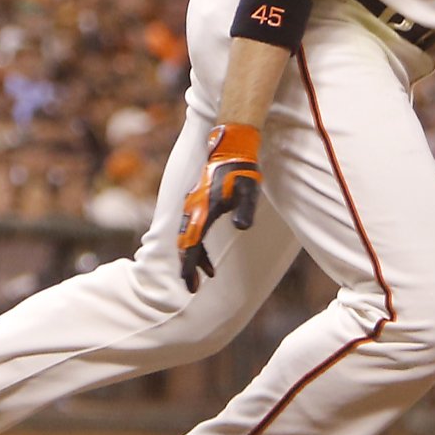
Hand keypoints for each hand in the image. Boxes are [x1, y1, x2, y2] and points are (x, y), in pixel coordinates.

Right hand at [177, 124, 261, 290]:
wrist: (231, 148)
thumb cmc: (242, 171)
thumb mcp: (249, 191)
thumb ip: (245, 210)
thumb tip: (242, 228)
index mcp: (203, 208)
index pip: (192, 242)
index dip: (190, 264)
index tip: (189, 283)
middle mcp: (193, 208)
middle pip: (185, 243)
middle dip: (187, 266)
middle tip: (191, 287)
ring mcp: (193, 205)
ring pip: (187, 237)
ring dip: (192, 257)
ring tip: (203, 276)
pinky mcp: (197, 204)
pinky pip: (192, 230)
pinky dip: (197, 246)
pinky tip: (208, 259)